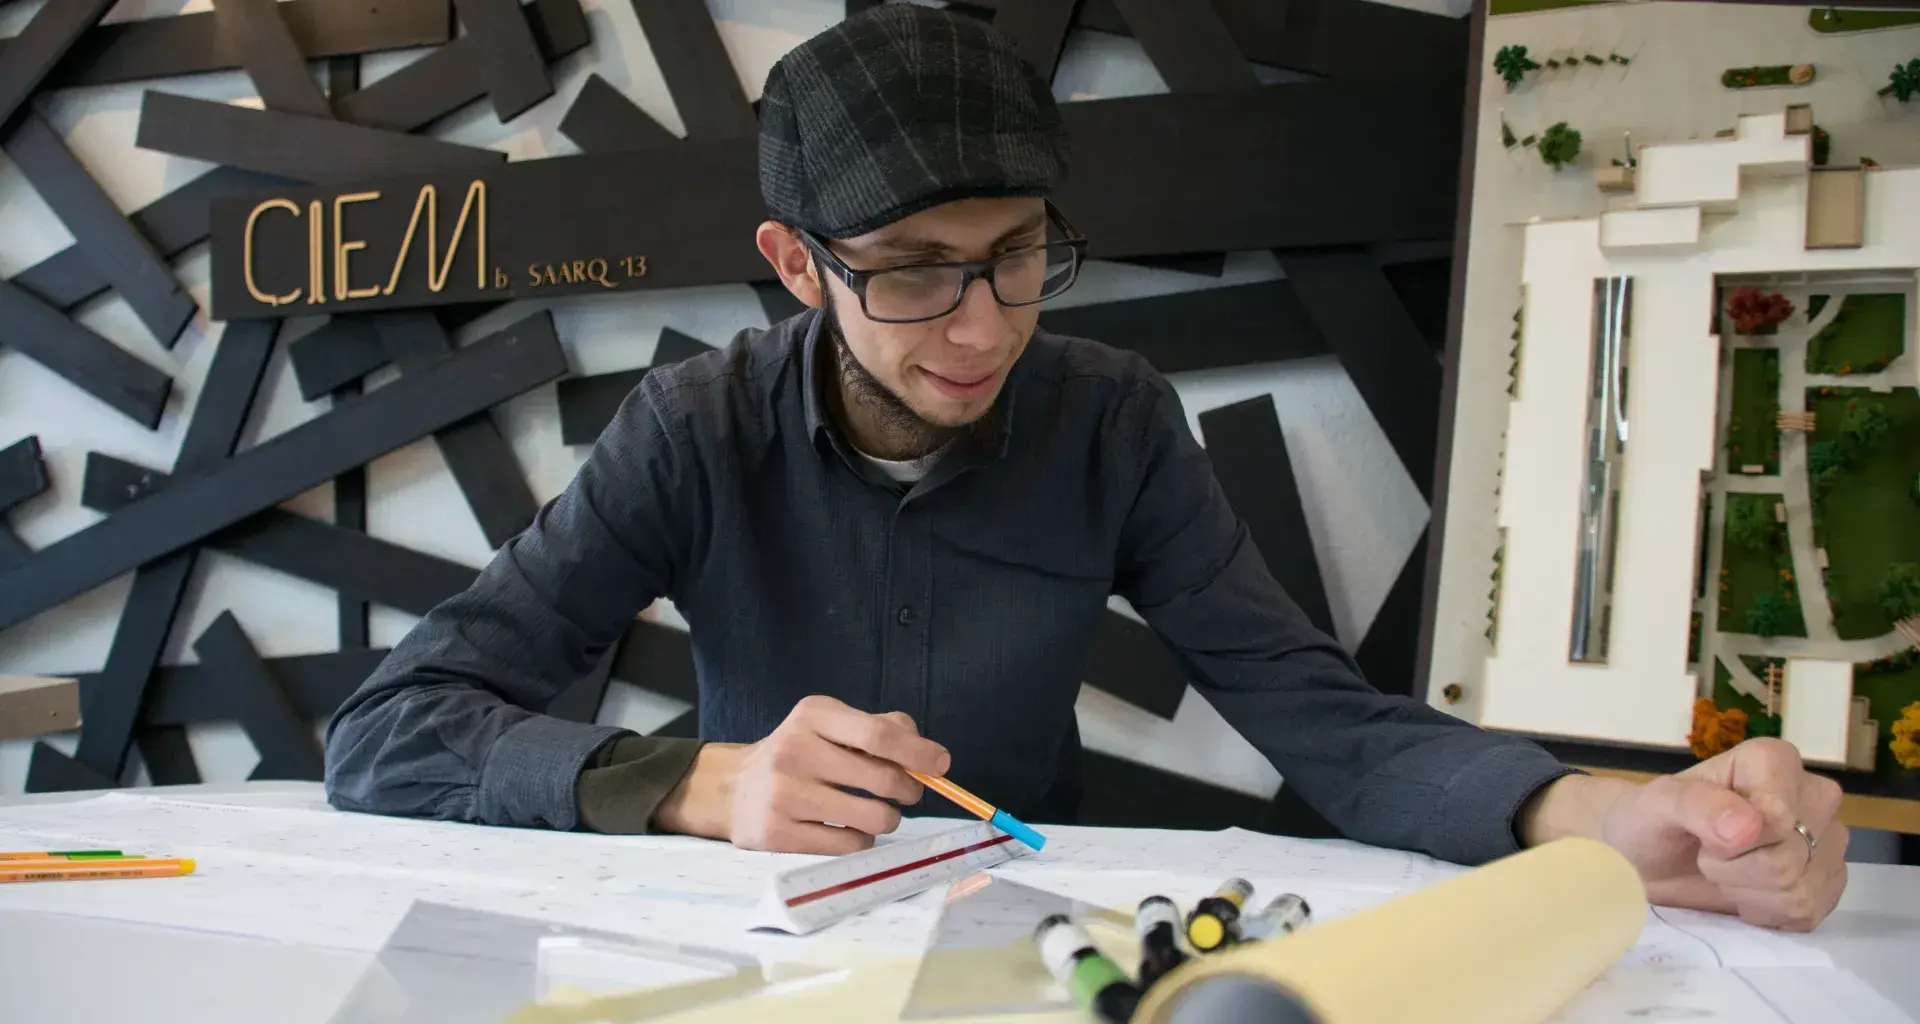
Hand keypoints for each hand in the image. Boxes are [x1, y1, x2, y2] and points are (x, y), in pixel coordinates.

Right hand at [652, 695, 949, 854]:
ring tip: (874, 813)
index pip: (877, 735)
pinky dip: (861, 840)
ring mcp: (784, 794)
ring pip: (872, 818)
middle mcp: (795, 750)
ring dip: (886, 819)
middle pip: (882, 779)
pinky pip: (849, 845)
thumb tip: (927, 754)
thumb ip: (881, 728)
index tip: (942, 765)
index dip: (917, 753)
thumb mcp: (830, 725)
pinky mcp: (777, 833)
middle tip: (908, 794)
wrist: (734, 789)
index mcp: (813, 716)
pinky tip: (846, 829)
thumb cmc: (799, 754)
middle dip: (909, 791)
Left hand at [1588, 738, 1847, 930]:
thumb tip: (1748, 826)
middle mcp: (1813, 795)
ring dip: (1747, 893)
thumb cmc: (1651, 822)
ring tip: (1724, 872)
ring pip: (1799, 890)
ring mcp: (1827, 840)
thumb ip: (1695, 804)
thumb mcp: (1655, 805)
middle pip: (1789, 858)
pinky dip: (1765, 912)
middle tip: (1708, 855)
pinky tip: (1744, 892)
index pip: (1777, 818)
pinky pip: (1807, 913)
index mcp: (1776, 761)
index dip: (1731, 841)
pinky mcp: (1829, 881)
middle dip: (1735, 870)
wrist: (1651, 859)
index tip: (1702, 834)